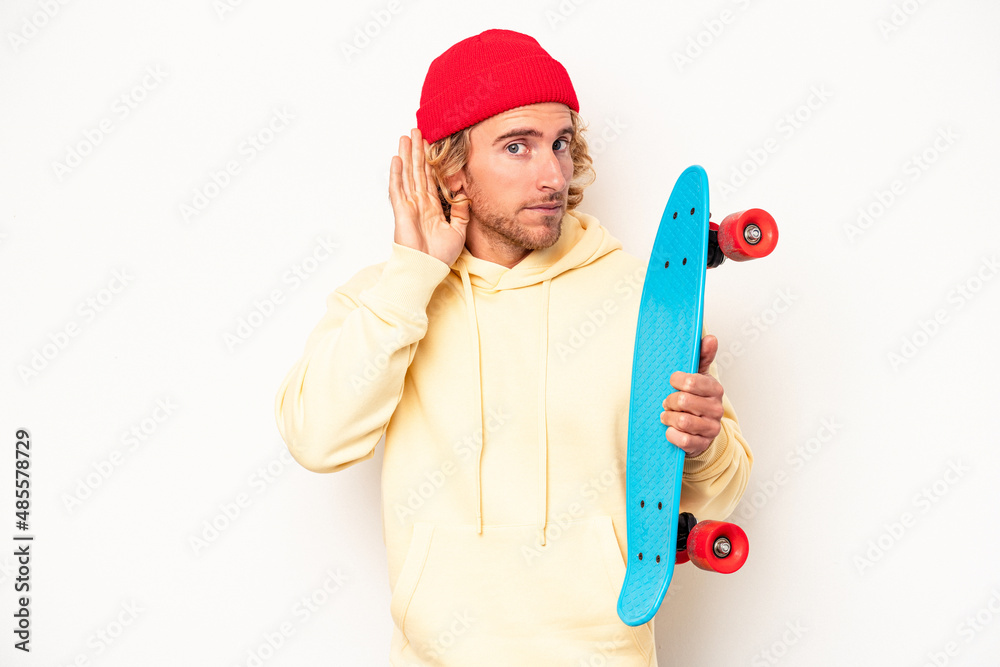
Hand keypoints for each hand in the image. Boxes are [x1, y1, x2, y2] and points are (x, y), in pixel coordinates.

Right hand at [388, 128, 469, 265]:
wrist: (427, 269)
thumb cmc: (440, 256)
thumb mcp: (458, 230)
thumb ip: (461, 212)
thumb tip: (465, 194)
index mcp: (432, 207)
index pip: (430, 178)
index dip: (430, 160)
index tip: (431, 143)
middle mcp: (419, 203)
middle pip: (418, 170)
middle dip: (417, 150)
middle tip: (417, 130)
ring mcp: (409, 206)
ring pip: (407, 174)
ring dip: (406, 155)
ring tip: (406, 136)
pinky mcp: (401, 211)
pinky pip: (398, 189)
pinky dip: (397, 174)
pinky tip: (397, 159)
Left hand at [660, 335, 724, 456]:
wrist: (701, 432)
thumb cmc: (697, 400)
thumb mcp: (699, 377)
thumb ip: (703, 357)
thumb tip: (710, 338)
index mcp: (715, 389)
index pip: (692, 381)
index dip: (677, 381)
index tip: (672, 381)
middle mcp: (716, 409)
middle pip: (683, 401)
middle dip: (670, 401)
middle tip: (667, 402)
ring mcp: (710, 428)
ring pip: (682, 421)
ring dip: (669, 417)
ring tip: (667, 415)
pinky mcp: (702, 445)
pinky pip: (683, 440)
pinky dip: (671, 435)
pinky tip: (670, 431)